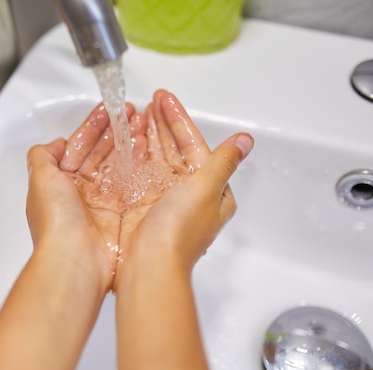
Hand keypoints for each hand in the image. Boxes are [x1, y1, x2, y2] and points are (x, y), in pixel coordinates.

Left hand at [25, 103, 144, 292]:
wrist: (76, 259)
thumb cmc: (56, 222)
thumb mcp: (40, 179)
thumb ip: (43, 157)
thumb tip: (54, 144)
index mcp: (62, 183)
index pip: (80, 146)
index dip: (94, 125)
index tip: (108, 109)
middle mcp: (82, 192)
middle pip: (101, 152)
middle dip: (114, 129)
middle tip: (130, 112)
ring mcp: (103, 202)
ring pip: (118, 163)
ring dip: (128, 141)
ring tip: (140, 122)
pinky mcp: (122, 213)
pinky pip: (131, 181)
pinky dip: (138, 162)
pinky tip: (145, 145)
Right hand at [116, 90, 253, 283]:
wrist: (149, 265)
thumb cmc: (179, 233)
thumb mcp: (207, 190)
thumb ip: (222, 162)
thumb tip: (245, 142)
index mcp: (211, 191)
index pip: (195, 146)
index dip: (179, 121)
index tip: (165, 100)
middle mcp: (188, 194)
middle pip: (175, 149)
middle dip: (162, 124)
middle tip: (150, 101)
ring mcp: (164, 200)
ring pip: (156, 159)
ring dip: (147, 136)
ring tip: (136, 114)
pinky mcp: (142, 206)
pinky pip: (138, 173)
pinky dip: (133, 155)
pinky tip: (127, 140)